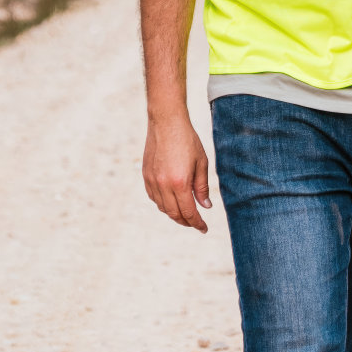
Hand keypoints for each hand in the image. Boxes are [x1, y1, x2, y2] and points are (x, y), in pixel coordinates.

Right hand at [143, 111, 211, 230]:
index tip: (204, 229)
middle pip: (174, 214)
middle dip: (186, 222)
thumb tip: (205, 206)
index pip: (189, 212)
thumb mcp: (201, 162)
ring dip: (174, 214)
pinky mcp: (146, 175)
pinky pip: (154, 197)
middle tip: (196, 223)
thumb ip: (202, 187)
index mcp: (180, 182)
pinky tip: (171, 201)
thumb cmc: (187, 140)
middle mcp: (163, 185)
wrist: (166, 122)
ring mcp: (152, 181)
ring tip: (185, 213)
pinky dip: (163, 204)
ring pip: (163, 208)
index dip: (197, 223)